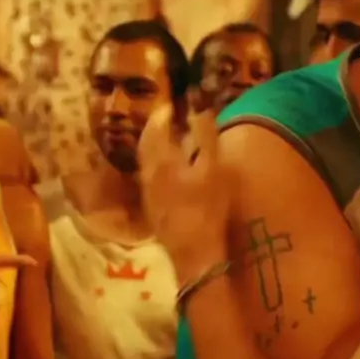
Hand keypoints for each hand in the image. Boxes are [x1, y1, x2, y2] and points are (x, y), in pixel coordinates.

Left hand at [138, 105, 229, 282]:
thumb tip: (199, 109)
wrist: (193, 254)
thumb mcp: (213, 169)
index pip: (155, 129)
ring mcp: (147, 194)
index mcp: (160, 160)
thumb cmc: (206, 209)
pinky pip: (149, 178)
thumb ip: (206, 136)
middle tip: (166, 120)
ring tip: (168, 141)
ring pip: (146, 162)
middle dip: (154, 130)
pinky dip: (157, 166)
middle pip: (146, 145)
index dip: (162, 114)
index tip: (169, 104)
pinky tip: (169, 171)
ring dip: (155, 148)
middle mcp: (147, 174)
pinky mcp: (152, 209)